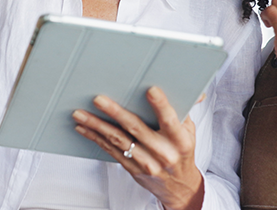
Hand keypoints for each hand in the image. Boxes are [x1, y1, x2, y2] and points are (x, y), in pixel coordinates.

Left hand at [73, 87, 204, 209]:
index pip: (170, 120)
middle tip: (99, 99)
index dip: (161, 105)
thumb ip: (185, 110)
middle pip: (136, 129)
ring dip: (97, 126)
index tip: (151, 90)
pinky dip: (96, 138)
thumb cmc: (182, 152)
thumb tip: (196, 91)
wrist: (179, 187)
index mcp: (179, 140)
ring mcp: (147, 163)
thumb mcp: (189, 131)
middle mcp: (163, 152)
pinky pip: (111, 151)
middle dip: (115, 112)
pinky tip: (84, 128)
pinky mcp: (133, 169)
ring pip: (118, 141)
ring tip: (80, 113)